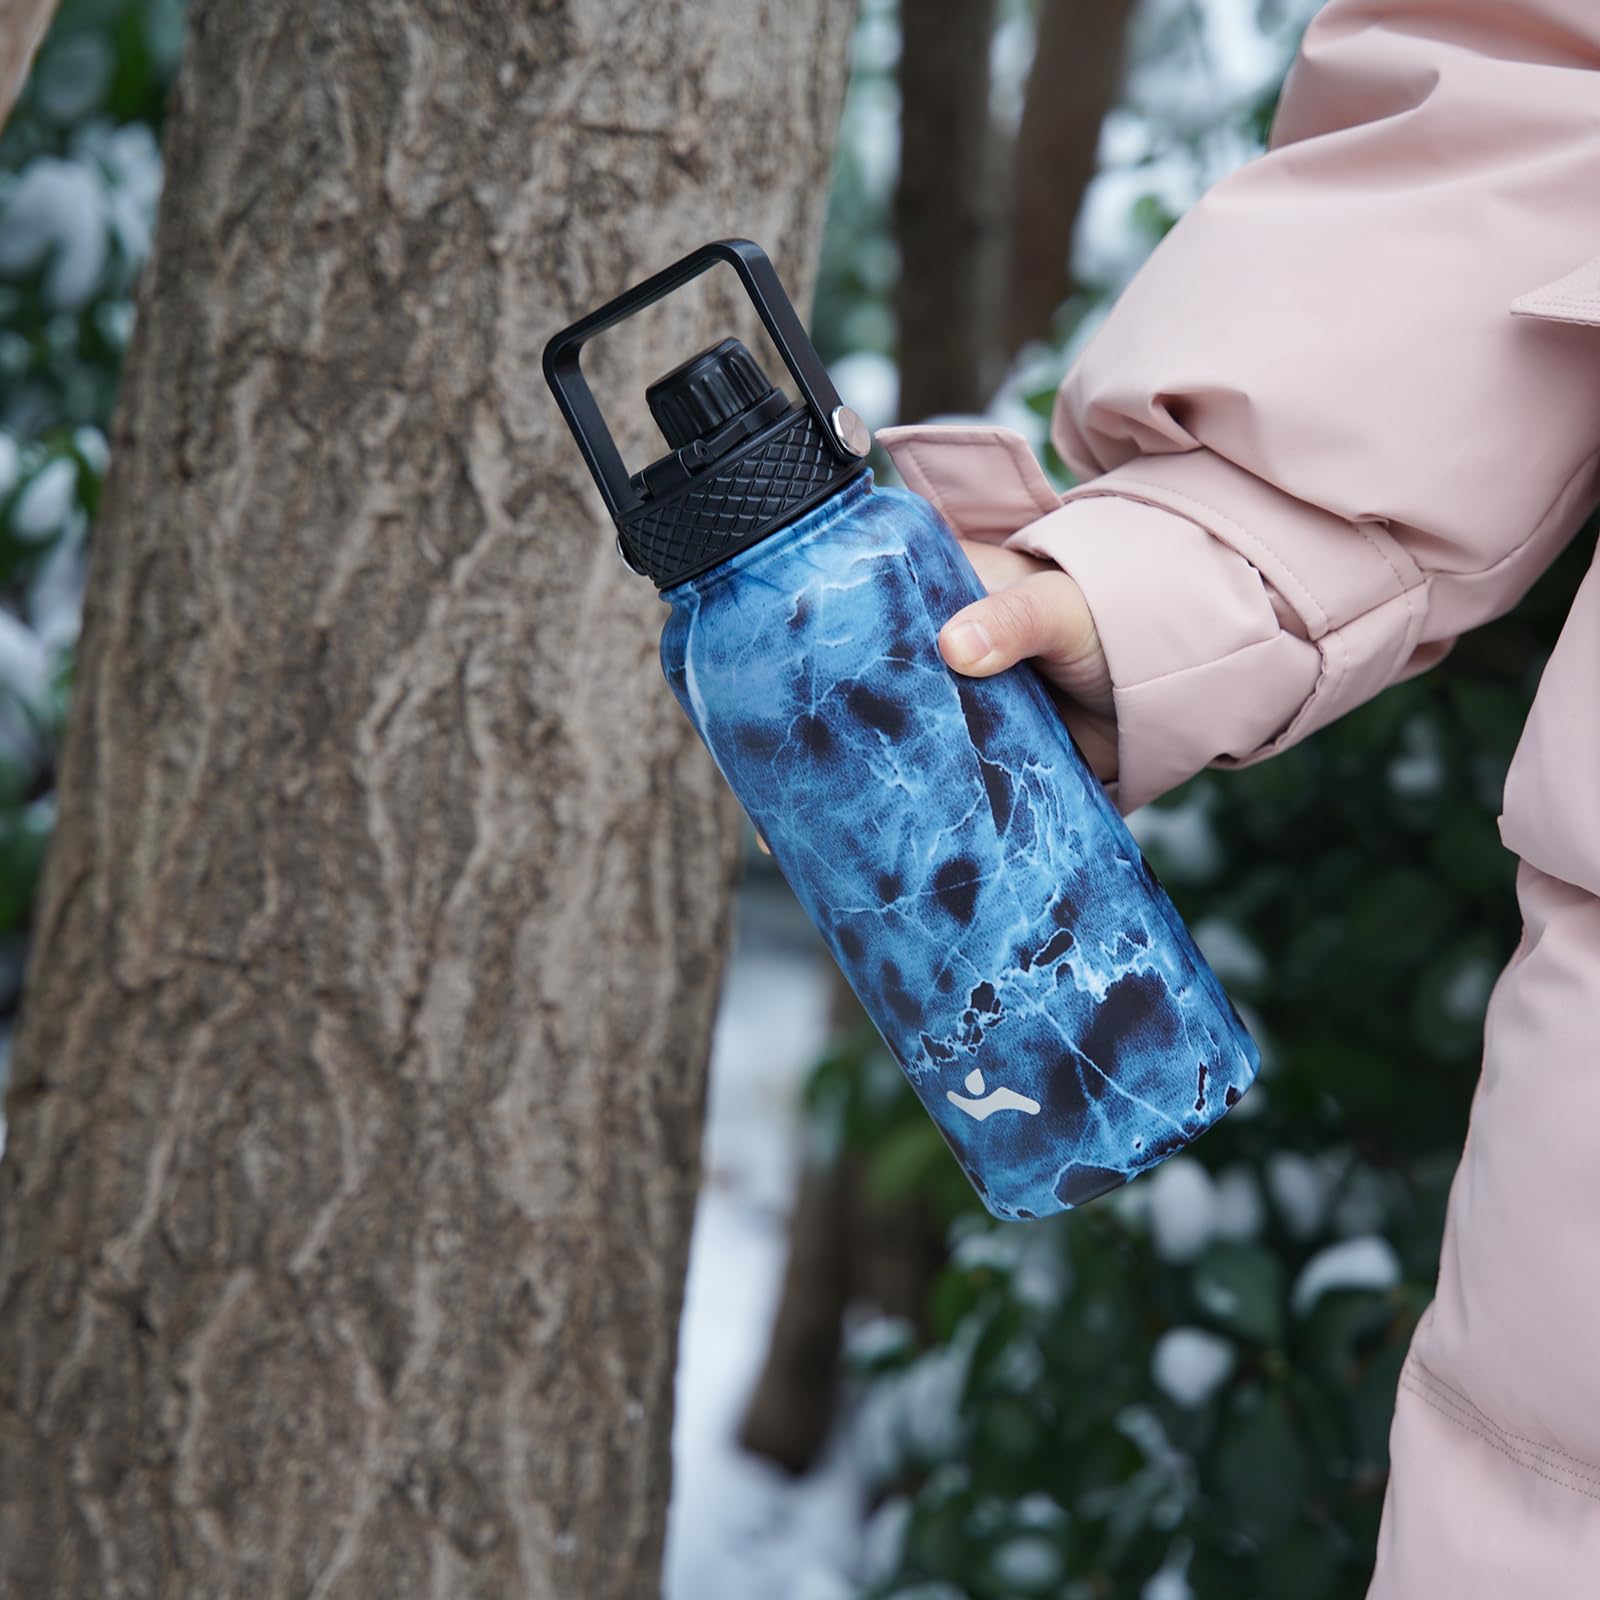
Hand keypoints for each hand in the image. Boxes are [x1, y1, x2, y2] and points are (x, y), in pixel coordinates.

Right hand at [755, 540, 1117, 855]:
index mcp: (928, 608)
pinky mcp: (982, 777)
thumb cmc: (1107, 614)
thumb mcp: (1058, 605)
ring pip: (887, 767)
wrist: (1177, 673)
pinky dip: (911, 840)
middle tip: (765, 799)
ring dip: (851, 805)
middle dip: (810, 756)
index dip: (799, 670)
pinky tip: (876, 871)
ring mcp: (950, 727)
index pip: (843, 631)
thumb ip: (1016, 619)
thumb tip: (959, 646)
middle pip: (852, 713)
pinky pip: (937, 809)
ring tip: (799, 849)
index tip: (757, 706)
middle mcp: (926, 671)